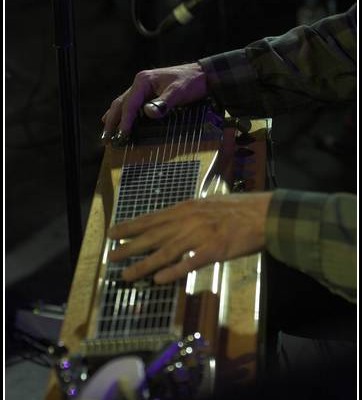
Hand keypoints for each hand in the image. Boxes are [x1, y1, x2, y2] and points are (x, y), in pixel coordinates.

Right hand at [102, 62, 207, 134]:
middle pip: (120, 104)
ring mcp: (142, 88)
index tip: (121, 136)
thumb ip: (163, 103)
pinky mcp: (148, 93)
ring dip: (113, 120)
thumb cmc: (191, 83)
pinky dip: (122, 115)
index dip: (124, 121)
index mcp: (143, 81)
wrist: (202, 75)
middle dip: (112, 122)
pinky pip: (130, 105)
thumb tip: (148, 113)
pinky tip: (117, 121)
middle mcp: (139, 83)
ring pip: (122, 104)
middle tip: (105, 140)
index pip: (129, 104)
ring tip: (106, 134)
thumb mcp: (178, 92)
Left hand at [108, 192, 272, 283]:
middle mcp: (188, 220)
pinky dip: (174, 271)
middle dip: (130, 246)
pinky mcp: (214, 250)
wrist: (264, 213)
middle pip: (154, 235)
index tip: (113, 232)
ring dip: (145, 264)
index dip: (131, 226)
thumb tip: (172, 223)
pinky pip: (191, 262)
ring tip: (127, 275)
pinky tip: (160, 280)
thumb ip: (189, 214)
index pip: (152, 218)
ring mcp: (200, 235)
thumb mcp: (207, 204)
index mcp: (186, 208)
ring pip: (166, 251)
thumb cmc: (237, 208)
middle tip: (111, 256)